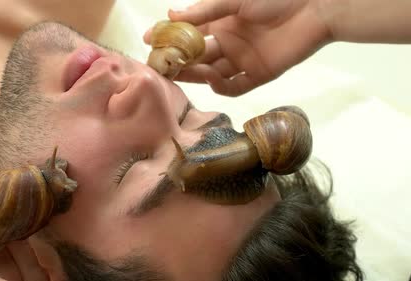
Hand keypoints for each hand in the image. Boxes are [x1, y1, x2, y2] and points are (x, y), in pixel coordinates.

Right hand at [144, 0, 331, 95]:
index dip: (170, 38)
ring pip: (210, 73)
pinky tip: (212, 78)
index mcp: (221, 21)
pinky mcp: (258, 75)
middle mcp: (228, 42)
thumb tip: (170, 15)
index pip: (188, 34)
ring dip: (195, 74)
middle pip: (196, 56)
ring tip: (180, 72)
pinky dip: (220, 86)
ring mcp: (242, 60)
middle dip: (178, 60)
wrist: (316, 6)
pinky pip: (234, 87)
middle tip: (161, 65)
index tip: (150, 40)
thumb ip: (203, 10)